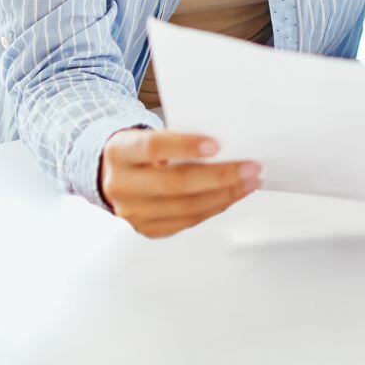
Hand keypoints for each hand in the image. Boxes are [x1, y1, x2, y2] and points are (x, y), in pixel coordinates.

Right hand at [99, 129, 260, 238]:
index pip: (153, 147)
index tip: (217, 145)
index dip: (185, 146)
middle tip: (251, 167)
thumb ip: (179, 139)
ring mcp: (132, 212)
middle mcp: (121, 185)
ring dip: (225, 195)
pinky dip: (215, 207)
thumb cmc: (143, 149)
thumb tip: (228, 145)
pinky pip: (188, 221)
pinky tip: (233, 195)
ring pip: (186, 207)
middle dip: (220, 176)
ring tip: (250, 181)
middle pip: (175, 183)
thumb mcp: (150, 134)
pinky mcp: (147, 229)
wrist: (114, 174)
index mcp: (120, 152)